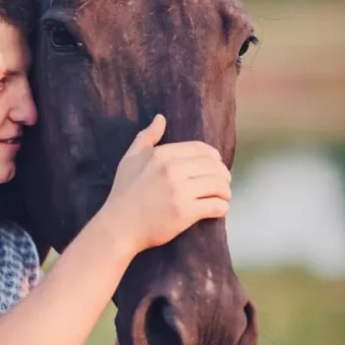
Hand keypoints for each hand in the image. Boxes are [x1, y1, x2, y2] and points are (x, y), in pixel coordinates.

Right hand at [98, 114, 231, 254]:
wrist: (119, 226)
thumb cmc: (124, 193)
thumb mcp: (130, 159)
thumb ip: (146, 137)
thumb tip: (160, 118)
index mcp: (161, 155)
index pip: (201, 149)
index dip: (214, 157)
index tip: (216, 167)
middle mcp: (172, 170)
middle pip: (214, 167)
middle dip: (223, 175)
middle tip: (222, 184)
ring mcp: (179, 191)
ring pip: (219, 185)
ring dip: (226, 192)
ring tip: (223, 197)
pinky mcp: (185, 212)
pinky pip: (216, 206)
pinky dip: (222, 208)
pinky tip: (218, 209)